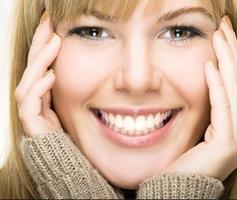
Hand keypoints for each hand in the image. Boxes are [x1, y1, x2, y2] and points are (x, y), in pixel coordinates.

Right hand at [15, 12, 61, 136]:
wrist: (60, 155)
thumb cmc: (64, 129)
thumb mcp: (64, 103)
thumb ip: (57, 87)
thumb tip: (58, 69)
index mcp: (40, 91)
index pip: (39, 63)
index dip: (43, 44)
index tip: (52, 25)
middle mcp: (31, 97)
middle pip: (32, 65)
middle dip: (39, 43)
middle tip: (49, 22)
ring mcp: (28, 108)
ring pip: (29, 79)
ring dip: (41, 60)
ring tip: (55, 43)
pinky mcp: (30, 121)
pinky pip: (30, 101)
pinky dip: (40, 87)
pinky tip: (52, 75)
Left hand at [163, 16, 236, 180]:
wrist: (175, 189)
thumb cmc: (180, 160)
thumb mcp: (195, 129)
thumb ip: (205, 108)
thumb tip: (204, 78)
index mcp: (232, 127)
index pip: (233, 85)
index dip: (230, 58)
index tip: (221, 35)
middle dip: (231, 52)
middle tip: (224, 26)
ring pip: (234, 91)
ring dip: (226, 61)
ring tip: (219, 36)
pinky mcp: (227, 145)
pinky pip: (222, 109)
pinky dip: (216, 86)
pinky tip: (210, 66)